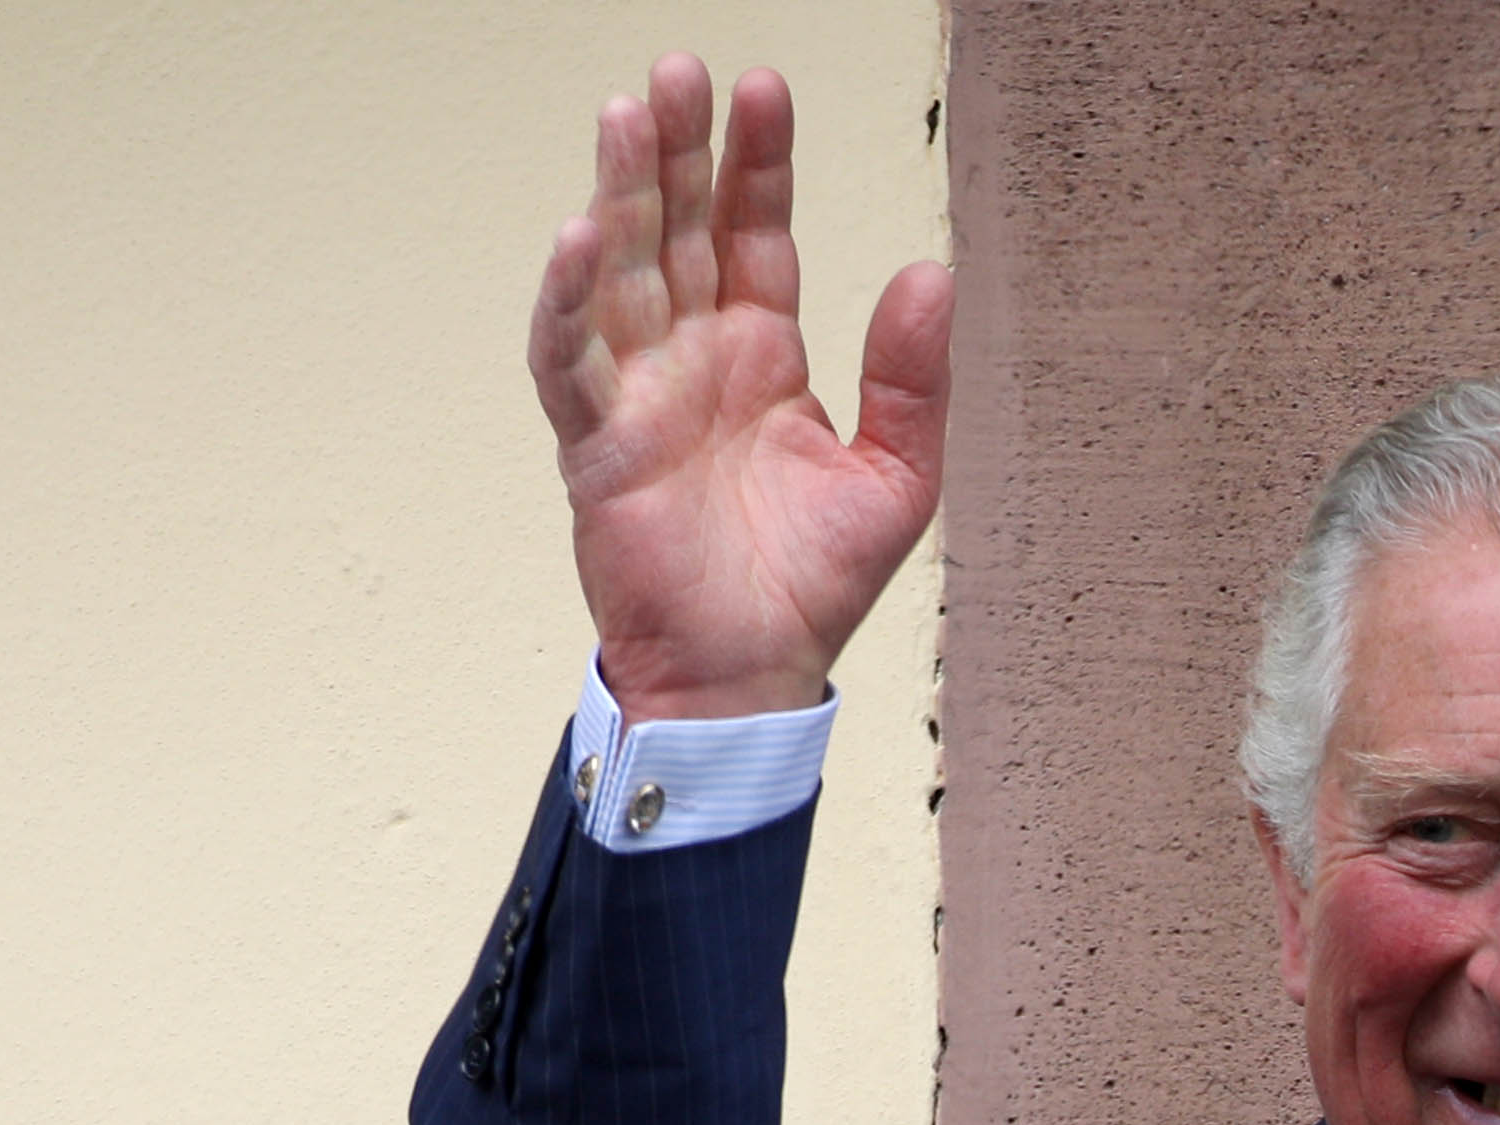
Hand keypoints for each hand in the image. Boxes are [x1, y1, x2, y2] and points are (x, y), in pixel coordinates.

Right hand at [531, 55, 951, 719]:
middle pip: (677, 230)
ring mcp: (639, 394)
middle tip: (679, 72)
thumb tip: (930, 273)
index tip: (761, 90)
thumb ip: (912, 379)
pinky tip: (579, 238)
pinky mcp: (596, 445)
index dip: (756, 164)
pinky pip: (573, 361)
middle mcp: (694, 359)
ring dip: (618, 193)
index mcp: (763, 355)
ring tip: (627, 112)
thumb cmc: (810, 585)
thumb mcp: (896, 478)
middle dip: (676, 152)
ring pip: (621, 271)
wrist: (752, 678)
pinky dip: (569, 302)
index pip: (754, 234)